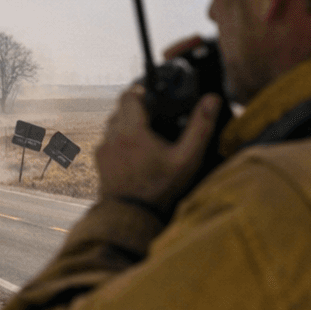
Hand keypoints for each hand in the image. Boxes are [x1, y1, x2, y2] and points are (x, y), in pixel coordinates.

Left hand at [95, 84, 223, 213]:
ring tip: (147, 137)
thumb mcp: (186, 159)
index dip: (142, 93)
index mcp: (132, 130)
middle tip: (156, 118)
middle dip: (137, 110)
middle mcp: (112, 136)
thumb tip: (211, 99)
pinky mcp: (99, 160)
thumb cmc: (160, 188)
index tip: (155, 99)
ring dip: (127, 125)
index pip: (129, 95)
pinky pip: (108, 141)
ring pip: (113, 125)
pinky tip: (136, 153)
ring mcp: (103, 148)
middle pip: (121, 109)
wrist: (132, 216)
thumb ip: (200, 127)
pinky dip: (120, 141)